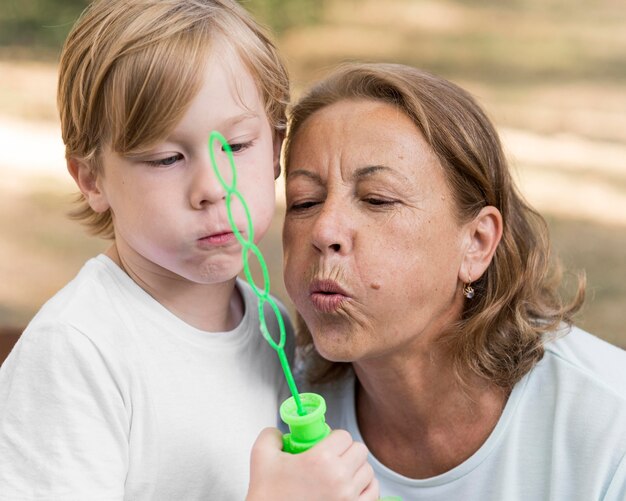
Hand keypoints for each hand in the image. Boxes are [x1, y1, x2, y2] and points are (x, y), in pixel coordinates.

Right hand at [246, 427, 379, 500]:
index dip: (334, 437)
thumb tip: (281, 431)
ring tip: (340, 474)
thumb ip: (271, 434)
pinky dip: (365, 489)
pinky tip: (350, 489)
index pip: (344, 436)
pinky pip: (373, 493)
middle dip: (347, 451)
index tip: (325, 444)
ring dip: (356, 469)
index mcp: (320, 460)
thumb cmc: (266, 495)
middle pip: (360, 451)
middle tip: (332, 458)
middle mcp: (339, 478)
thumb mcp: (260, 456)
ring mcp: (349, 499)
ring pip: (368, 471)